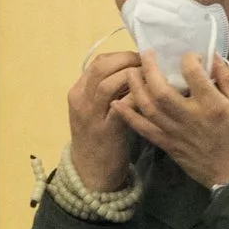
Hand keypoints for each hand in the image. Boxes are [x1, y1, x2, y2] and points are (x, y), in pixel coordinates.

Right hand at [67, 49, 144, 190]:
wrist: (90, 173)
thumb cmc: (99, 138)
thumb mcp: (96, 110)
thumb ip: (108, 91)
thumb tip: (137, 69)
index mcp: (78, 92)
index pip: (98, 62)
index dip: (121, 55)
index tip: (140, 57)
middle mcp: (81, 100)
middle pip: (102, 67)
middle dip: (127, 60)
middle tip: (148, 63)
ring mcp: (91, 115)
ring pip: (108, 83)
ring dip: (132, 76)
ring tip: (151, 78)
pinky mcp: (106, 130)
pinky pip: (121, 106)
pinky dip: (136, 97)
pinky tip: (150, 97)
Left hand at [115, 50, 228, 189]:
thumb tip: (213, 57)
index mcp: (211, 105)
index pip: (193, 74)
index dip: (188, 59)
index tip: (189, 56)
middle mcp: (189, 117)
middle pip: (161, 91)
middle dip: (150, 69)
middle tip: (146, 53)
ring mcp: (175, 132)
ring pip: (148, 107)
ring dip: (135, 87)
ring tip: (130, 71)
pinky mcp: (167, 144)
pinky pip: (143, 129)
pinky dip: (128, 116)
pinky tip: (117, 103)